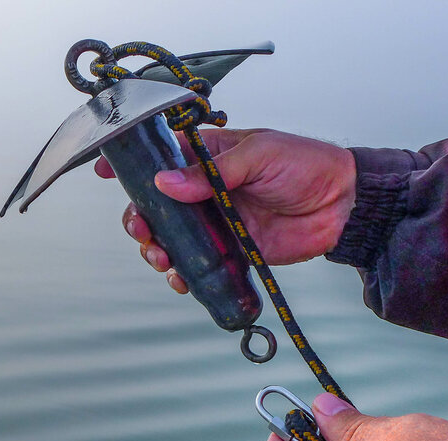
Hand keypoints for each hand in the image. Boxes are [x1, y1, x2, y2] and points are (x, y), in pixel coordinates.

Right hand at [95, 128, 355, 293]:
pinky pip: (198, 265)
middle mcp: (206, 190)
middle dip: (140, 219)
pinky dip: (184, 275)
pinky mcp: (230, 250)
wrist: (342, 205)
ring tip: (160, 256)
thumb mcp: (258, 155)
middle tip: (143, 230)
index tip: (104, 172)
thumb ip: (210, 172)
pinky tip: (181, 279)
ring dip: (157, 248)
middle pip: (156, 205)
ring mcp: (216, 222)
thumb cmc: (305, 165)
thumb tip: (166, 183)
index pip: (160, 157)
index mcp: (208, 156)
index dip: (130, 165)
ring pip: (172, 238)